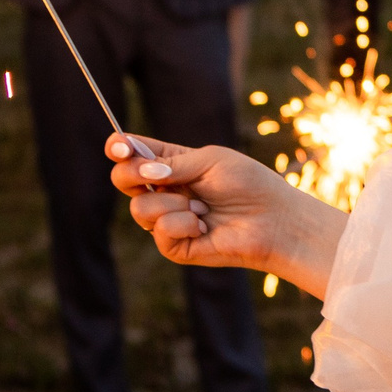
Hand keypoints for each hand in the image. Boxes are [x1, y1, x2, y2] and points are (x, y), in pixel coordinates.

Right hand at [106, 132, 346, 297]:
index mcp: (172, 164)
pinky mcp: (174, 245)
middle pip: (123, 179)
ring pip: (139, 207)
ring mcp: (167, 219)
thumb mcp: (211, 161)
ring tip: (202, 207)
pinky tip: (204, 225)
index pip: (134, 153)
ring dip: (171, 203)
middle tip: (155, 175)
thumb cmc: (249, 184)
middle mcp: (165, 190)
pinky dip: (183, 224)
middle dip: (131, 174)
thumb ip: (174, 164)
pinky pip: (158, 231)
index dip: (120, 148)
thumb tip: (142, 171)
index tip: (118, 146)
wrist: (273, 220)